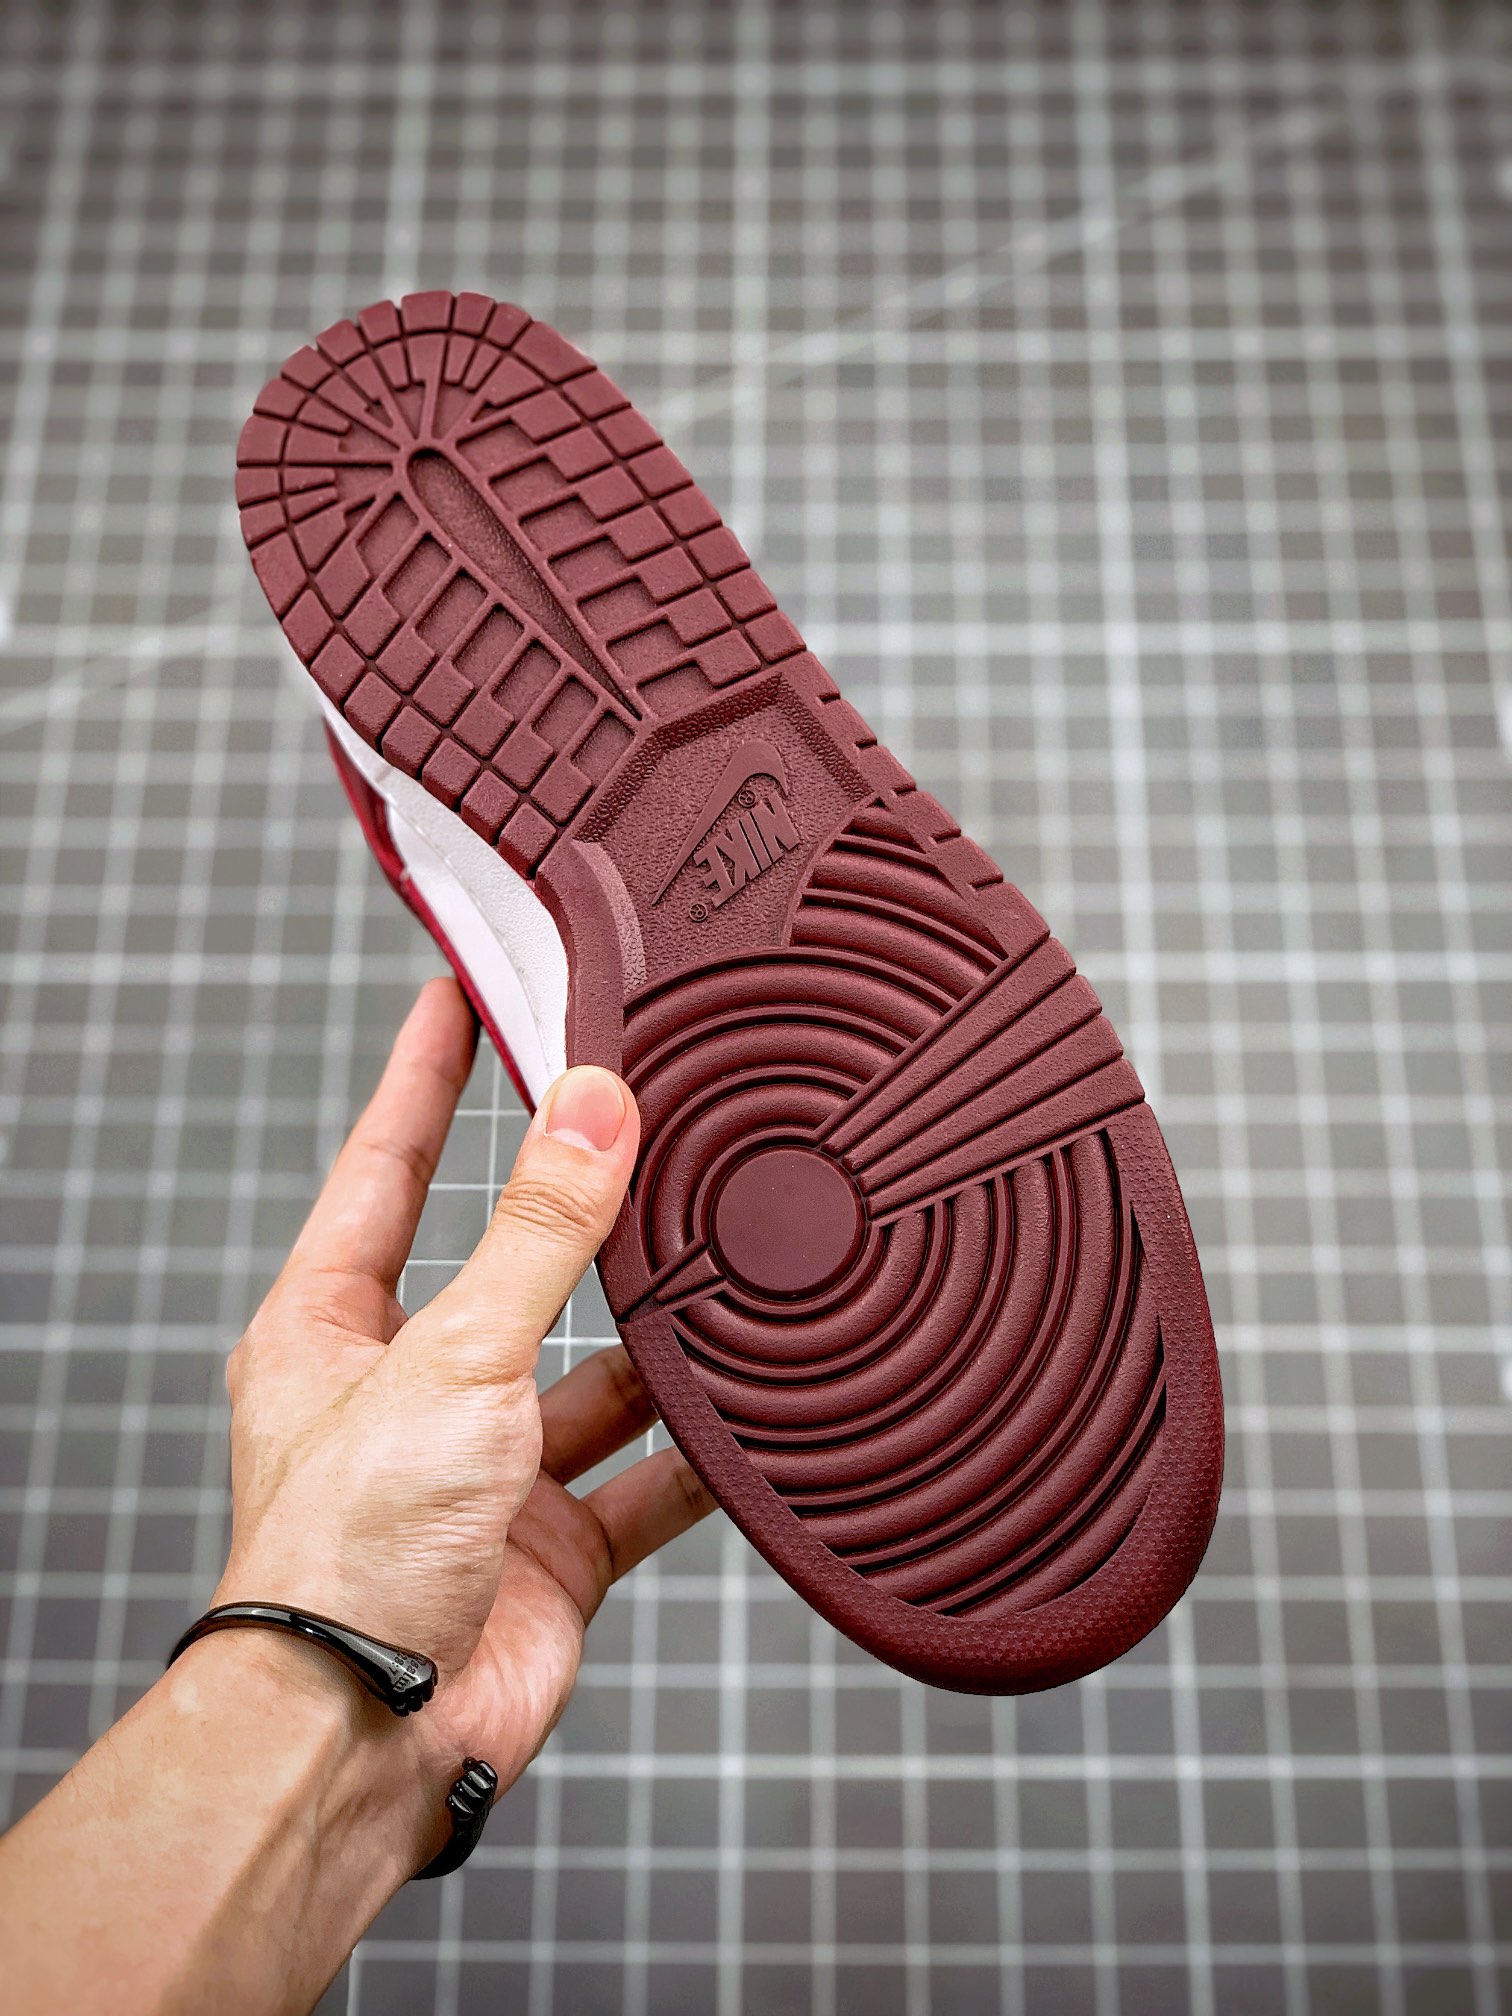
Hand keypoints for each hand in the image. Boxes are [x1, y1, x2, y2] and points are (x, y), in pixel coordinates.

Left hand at [211, 977, 712, 1859]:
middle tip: (642, 1113)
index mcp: (333, 1327)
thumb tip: (595, 1107)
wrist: (372, 1737)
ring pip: (592, 1366)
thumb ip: (538, 1235)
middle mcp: (411, 1387)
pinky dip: (698, 1447)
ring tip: (723, 1259)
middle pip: (508, 1260)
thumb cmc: (347, 1556)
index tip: (464, 990)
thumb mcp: (450, 1360)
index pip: (388, 1162)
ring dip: (653, 1333)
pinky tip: (750, 1408)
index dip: (426, 1073)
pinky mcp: (555, 1536)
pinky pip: (647, 1472)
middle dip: (574, 1203)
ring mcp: (487, 1465)